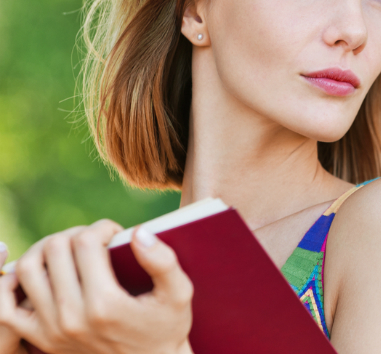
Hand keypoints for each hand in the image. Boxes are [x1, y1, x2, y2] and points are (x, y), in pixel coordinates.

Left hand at [0, 220, 194, 353]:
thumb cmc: (166, 327)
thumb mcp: (179, 293)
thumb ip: (163, 260)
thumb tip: (138, 232)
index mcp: (104, 305)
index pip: (86, 242)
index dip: (102, 227)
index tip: (117, 234)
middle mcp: (72, 318)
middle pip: (56, 249)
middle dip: (78, 233)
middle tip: (96, 241)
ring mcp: (51, 331)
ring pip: (28, 268)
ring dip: (47, 248)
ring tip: (71, 250)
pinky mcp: (40, 339)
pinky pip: (5, 307)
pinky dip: (13, 283)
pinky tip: (40, 272)